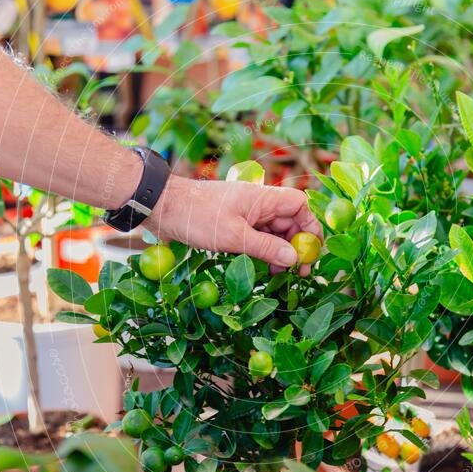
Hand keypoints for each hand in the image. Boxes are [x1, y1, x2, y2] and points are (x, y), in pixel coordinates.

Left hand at [146, 176, 322, 274]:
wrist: (161, 206)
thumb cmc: (197, 217)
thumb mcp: (234, 236)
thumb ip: (266, 248)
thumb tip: (293, 258)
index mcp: (262, 198)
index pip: (299, 205)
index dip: (310, 225)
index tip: (311, 250)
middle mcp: (257, 203)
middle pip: (288, 221)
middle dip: (294, 245)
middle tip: (296, 272)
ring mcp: (244, 213)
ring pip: (272, 231)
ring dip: (277, 251)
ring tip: (277, 274)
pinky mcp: (232, 223)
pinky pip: (256, 235)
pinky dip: (261, 250)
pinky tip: (259, 266)